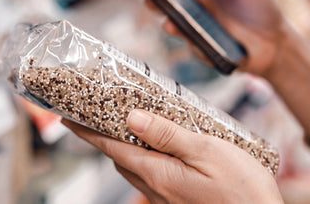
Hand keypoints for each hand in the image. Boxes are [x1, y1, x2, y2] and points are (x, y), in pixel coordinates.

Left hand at [62, 110, 283, 203]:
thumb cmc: (242, 190)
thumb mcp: (207, 151)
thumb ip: (168, 135)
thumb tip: (132, 118)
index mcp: (158, 173)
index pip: (111, 148)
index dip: (87, 131)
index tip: (67, 118)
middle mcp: (156, 189)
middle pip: (120, 159)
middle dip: (105, 137)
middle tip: (97, 115)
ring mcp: (167, 199)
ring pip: (136, 170)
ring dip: (126, 150)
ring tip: (129, 127)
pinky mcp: (179, 203)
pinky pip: (153, 179)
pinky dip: (147, 161)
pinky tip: (162, 151)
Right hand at [151, 0, 288, 76]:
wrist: (276, 41)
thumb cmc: (260, 4)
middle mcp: (191, 9)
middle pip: (165, 4)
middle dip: (154, 2)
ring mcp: (194, 32)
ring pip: (176, 29)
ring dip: (172, 27)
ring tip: (171, 24)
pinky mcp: (202, 53)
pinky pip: (196, 50)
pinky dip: (201, 47)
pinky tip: (210, 46)